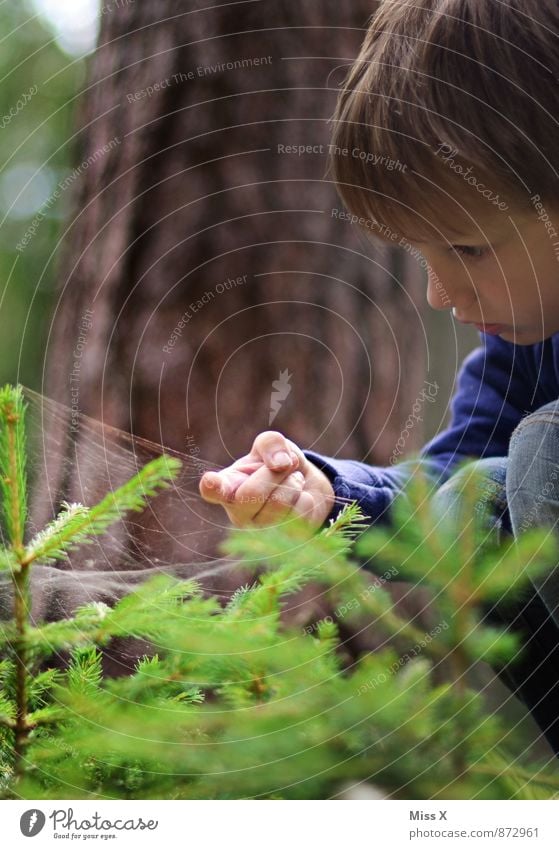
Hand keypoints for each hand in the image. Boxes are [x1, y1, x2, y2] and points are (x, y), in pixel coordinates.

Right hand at [199, 430, 334, 527]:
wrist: (307, 487)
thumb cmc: (280, 466)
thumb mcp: (273, 446)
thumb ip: (271, 443)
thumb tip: (280, 463)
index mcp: (228, 486)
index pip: (212, 490)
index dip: (211, 486)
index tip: (211, 481)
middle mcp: (238, 513)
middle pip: (252, 493)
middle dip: (276, 473)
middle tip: (285, 466)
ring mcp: (259, 532)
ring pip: (280, 504)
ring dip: (294, 483)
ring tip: (293, 482)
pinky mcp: (284, 542)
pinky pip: (300, 513)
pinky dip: (306, 498)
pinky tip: (300, 500)